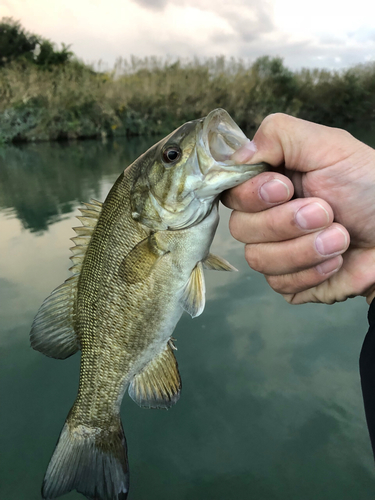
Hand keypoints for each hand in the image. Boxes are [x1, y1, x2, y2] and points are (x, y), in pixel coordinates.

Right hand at [222, 113, 374, 304]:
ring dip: (304, 249)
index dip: (252, 195)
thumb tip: (237, 157)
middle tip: (326, 212)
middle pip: (240, 229)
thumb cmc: (367, 185)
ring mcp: (274, 252)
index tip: (286, 189)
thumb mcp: (328, 146)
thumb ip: (278, 135)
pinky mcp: (289, 281)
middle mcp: (264, 218)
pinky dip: (312, 272)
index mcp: (268, 184)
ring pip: (258, 259)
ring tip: (341, 237)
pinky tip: (335, 260)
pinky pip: (279, 283)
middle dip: (285, 223)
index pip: (231, 193)